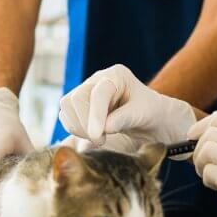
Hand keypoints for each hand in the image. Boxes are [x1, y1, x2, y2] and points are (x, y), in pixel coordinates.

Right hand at [58, 64, 196, 151]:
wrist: (149, 117)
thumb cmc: (149, 112)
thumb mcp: (142, 114)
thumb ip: (124, 119)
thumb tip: (103, 128)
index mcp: (116, 75)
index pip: (99, 93)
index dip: (96, 115)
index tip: (97, 136)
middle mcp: (98, 79)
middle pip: (77, 98)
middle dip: (85, 123)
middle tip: (102, 141)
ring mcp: (86, 90)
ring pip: (67, 106)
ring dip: (79, 127)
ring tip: (100, 138)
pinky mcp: (79, 104)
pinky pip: (66, 116)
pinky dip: (75, 129)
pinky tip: (93, 135)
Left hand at [189, 109, 216, 216]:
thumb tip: (197, 137)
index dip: (203, 125)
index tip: (193, 136)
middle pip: (209, 135)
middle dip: (199, 150)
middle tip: (204, 165)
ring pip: (205, 151)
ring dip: (201, 165)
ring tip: (212, 176)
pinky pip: (208, 172)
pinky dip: (208, 180)